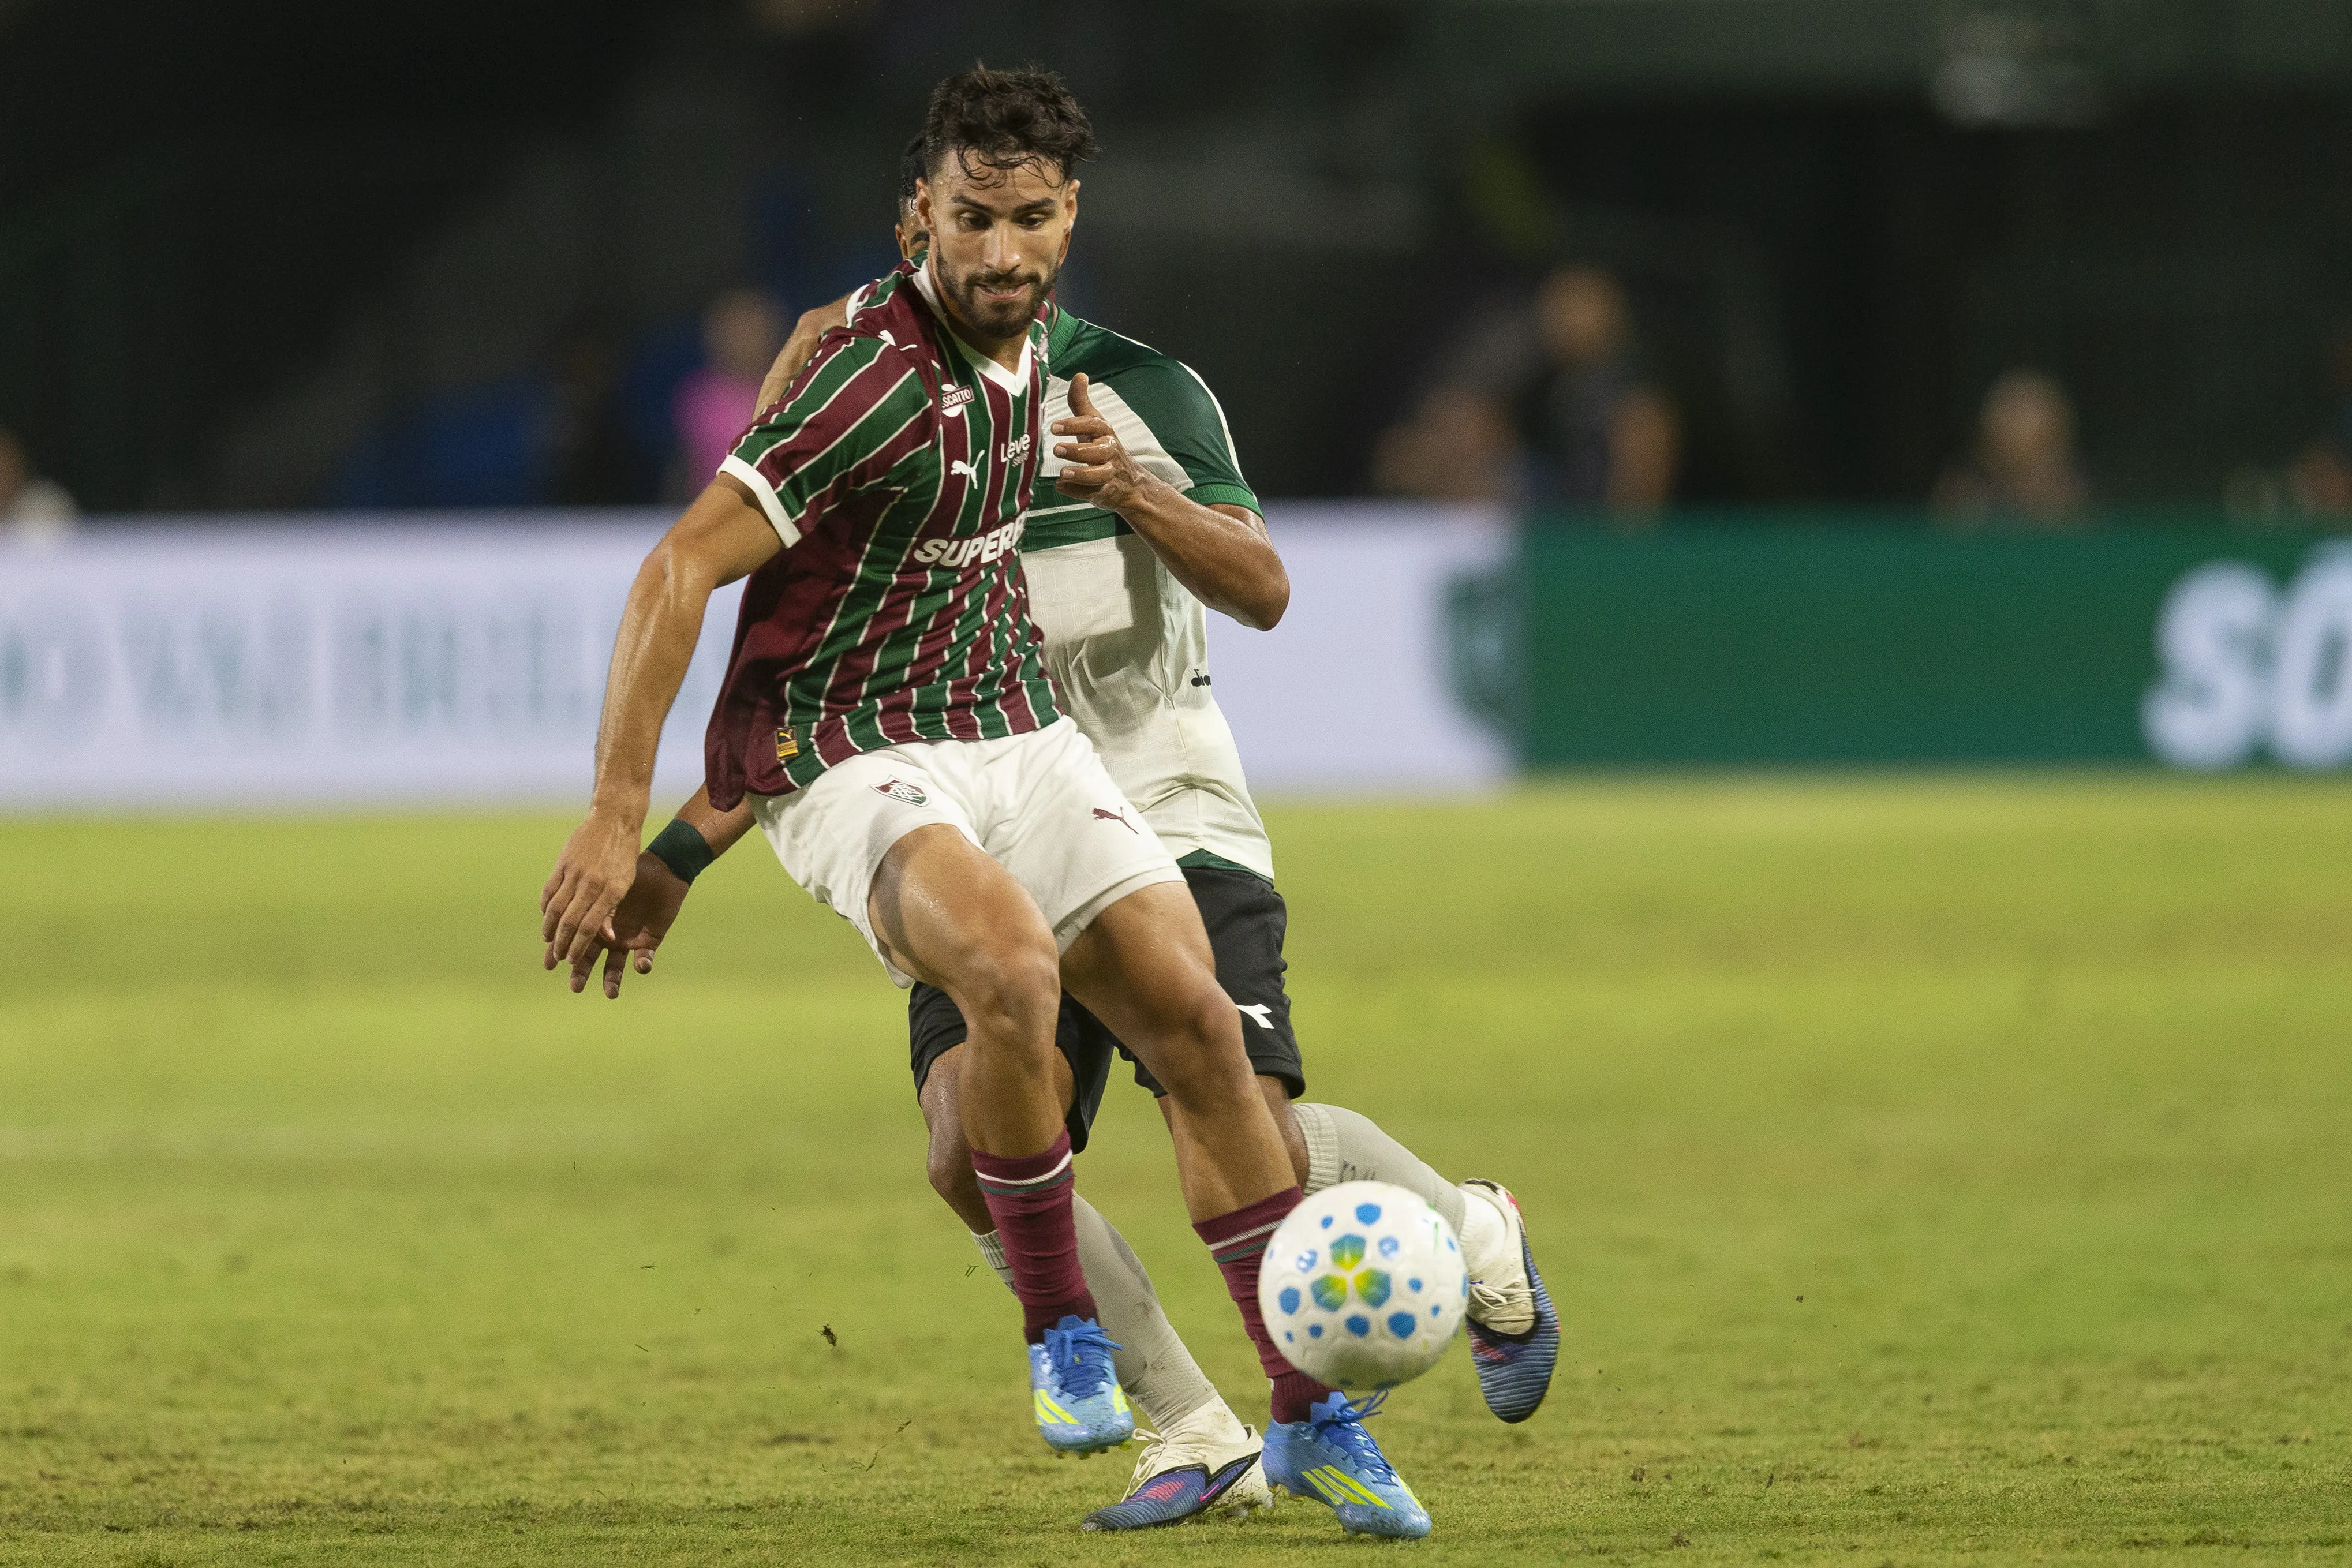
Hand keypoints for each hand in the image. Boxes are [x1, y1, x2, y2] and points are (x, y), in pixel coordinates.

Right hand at [540, 813, 641, 973]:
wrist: (615, 819)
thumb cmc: (625, 855)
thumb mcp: (626, 883)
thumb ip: (611, 909)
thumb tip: (605, 939)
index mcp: (612, 891)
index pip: (590, 926)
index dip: (578, 946)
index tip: (572, 960)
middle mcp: (592, 883)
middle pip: (569, 921)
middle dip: (561, 943)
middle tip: (556, 958)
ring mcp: (575, 872)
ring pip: (555, 908)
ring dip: (549, 929)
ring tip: (548, 942)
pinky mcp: (563, 863)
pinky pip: (549, 890)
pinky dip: (545, 907)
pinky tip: (546, 919)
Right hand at [559, 851, 690, 997]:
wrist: (660, 869)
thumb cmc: (630, 875)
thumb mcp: (610, 891)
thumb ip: (602, 912)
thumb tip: (597, 931)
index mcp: (592, 923)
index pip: (572, 943)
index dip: (561, 954)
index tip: (549, 967)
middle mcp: (607, 938)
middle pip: (590, 961)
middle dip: (582, 974)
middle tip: (575, 988)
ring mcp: (627, 941)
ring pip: (616, 967)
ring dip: (613, 981)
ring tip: (611, 993)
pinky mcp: (649, 942)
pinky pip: (646, 958)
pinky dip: (644, 963)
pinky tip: (642, 966)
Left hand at [1051, 373, 1159, 511]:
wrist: (1129, 482)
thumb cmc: (1103, 447)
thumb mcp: (1094, 424)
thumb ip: (1081, 403)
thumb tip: (1079, 375)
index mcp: (1106, 433)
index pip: (1093, 425)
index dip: (1074, 425)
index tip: (1054, 427)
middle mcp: (1110, 452)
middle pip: (1098, 451)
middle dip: (1077, 451)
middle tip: (1056, 449)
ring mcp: (1110, 474)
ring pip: (1099, 475)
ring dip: (1080, 474)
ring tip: (1062, 473)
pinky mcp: (1106, 492)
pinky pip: (1093, 493)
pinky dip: (1077, 492)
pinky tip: (1061, 487)